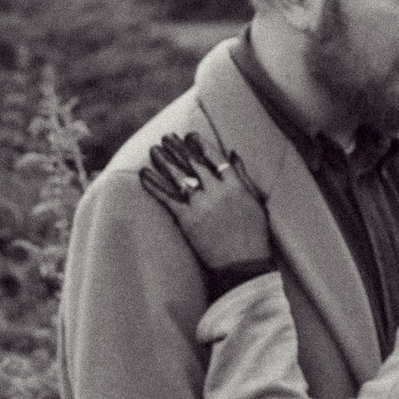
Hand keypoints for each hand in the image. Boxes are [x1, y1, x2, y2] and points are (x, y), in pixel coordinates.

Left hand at [139, 131, 272, 273]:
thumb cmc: (253, 234)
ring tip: (153, 150)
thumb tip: (232, 154)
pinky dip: (154, 185)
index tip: (190, 136)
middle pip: (194, 163)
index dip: (201, 145)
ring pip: (179, 176)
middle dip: (178, 148)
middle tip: (166, 137)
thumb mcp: (254, 202)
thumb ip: (242, 176)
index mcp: (235, 186)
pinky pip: (167, 198)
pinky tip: (143, 175)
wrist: (242, 263)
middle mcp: (217, 191)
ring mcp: (201, 204)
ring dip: (164, 161)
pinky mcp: (187, 219)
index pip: (215, 158)